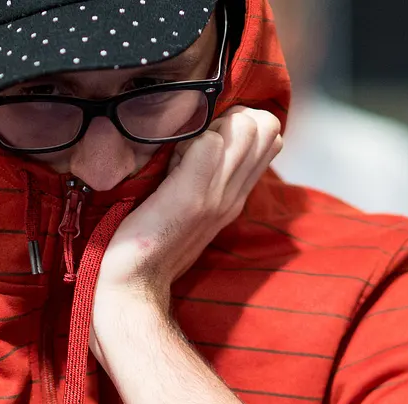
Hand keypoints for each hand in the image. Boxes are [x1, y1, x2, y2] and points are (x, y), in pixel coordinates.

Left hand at [95, 105, 283, 299]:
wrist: (135, 283)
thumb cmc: (153, 242)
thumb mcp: (192, 208)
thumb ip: (207, 178)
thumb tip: (210, 138)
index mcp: (236, 196)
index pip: (271, 137)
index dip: (243, 122)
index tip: (206, 140)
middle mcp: (234, 194)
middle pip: (267, 127)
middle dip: (230, 117)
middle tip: (193, 145)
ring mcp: (216, 195)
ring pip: (244, 128)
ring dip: (210, 127)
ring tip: (180, 155)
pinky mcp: (192, 195)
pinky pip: (208, 142)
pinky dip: (187, 142)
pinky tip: (168, 165)